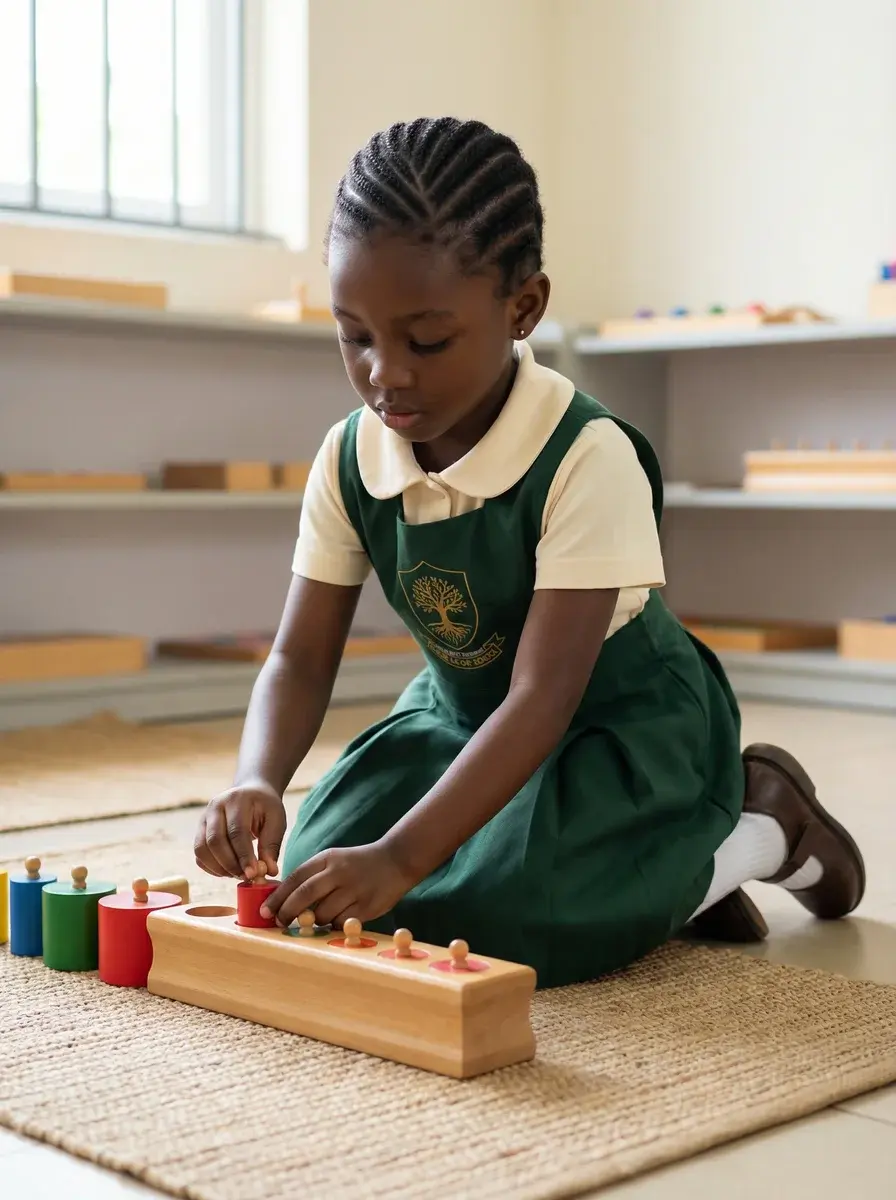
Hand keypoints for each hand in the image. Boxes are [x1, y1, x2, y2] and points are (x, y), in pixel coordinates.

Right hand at [194, 781, 286, 880]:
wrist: (251, 792)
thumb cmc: (265, 807)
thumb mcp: (276, 820)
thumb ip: (271, 845)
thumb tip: (269, 871)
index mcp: (236, 800)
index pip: (236, 831)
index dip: (243, 855)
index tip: (253, 874)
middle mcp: (215, 807)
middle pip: (214, 840)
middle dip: (230, 864)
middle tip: (246, 876)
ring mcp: (203, 818)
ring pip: (202, 849)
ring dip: (219, 868)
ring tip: (239, 874)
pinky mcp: (199, 831)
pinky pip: (199, 855)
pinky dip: (212, 868)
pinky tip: (229, 870)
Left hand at [261, 842, 414, 928]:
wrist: (395, 860)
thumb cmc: (357, 864)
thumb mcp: (333, 860)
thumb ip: (311, 876)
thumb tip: (281, 899)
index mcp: (327, 859)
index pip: (295, 878)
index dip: (277, 896)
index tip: (265, 911)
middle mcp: (339, 872)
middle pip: (305, 895)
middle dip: (287, 912)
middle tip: (279, 923)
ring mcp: (354, 889)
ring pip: (323, 914)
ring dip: (314, 921)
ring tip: (316, 919)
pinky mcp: (367, 906)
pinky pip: (341, 923)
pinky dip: (334, 925)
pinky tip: (337, 919)